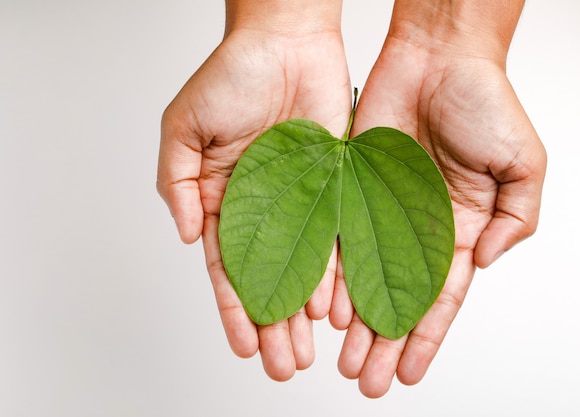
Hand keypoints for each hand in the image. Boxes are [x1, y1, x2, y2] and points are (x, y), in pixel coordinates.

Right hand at [157, 1, 350, 380]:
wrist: (286, 41)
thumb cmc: (232, 75)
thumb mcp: (184, 127)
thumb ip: (177, 184)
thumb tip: (186, 238)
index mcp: (222, 199)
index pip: (228, 266)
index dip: (234, 308)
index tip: (243, 344)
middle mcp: (262, 208)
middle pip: (267, 279)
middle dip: (272, 325)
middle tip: (281, 366)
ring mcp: (300, 201)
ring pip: (303, 268)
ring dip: (303, 313)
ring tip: (307, 353)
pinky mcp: (334, 188)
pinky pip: (335, 238)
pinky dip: (334, 275)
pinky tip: (335, 310)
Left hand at [329, 9, 546, 396]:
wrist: (437, 57)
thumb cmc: (484, 102)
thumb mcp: (523, 165)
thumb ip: (516, 219)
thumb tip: (486, 262)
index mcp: (459, 228)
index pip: (441, 297)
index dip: (426, 337)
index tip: (410, 373)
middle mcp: (417, 227)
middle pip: (397, 298)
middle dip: (384, 343)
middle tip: (367, 381)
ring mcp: (382, 211)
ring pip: (363, 278)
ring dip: (355, 323)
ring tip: (343, 360)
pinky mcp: (352, 189)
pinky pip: (339, 239)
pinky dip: (332, 276)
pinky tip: (323, 310)